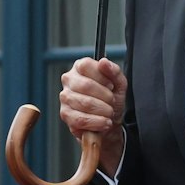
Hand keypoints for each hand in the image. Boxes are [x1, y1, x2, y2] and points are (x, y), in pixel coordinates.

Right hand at [58, 57, 127, 171]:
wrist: (109, 120)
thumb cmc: (111, 99)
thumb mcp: (119, 83)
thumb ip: (114, 71)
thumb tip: (103, 62)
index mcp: (80, 68)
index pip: (85, 65)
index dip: (102, 77)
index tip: (111, 86)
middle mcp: (69, 80)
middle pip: (86, 85)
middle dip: (106, 96)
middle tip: (112, 101)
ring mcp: (65, 98)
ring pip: (85, 103)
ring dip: (103, 110)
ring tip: (109, 112)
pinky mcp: (65, 114)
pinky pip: (81, 119)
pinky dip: (97, 122)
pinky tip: (104, 122)